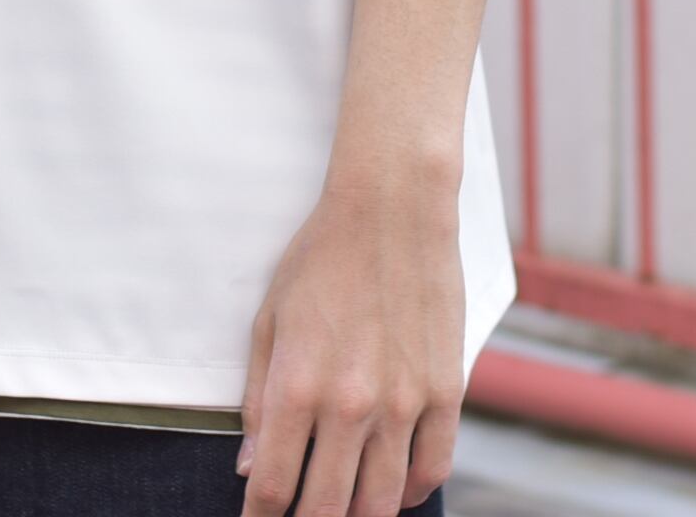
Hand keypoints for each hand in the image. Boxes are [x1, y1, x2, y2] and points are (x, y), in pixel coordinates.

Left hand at [237, 166, 465, 515]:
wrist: (392, 209)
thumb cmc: (322, 258)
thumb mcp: (269, 321)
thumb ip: (257, 400)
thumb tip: (250, 466)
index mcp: (298, 387)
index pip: (272, 486)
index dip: (259, 516)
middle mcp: (351, 405)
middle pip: (327, 508)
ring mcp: (404, 403)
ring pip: (381, 502)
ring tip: (340, 511)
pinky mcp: (445, 392)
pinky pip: (432, 468)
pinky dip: (412, 494)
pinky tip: (395, 493)